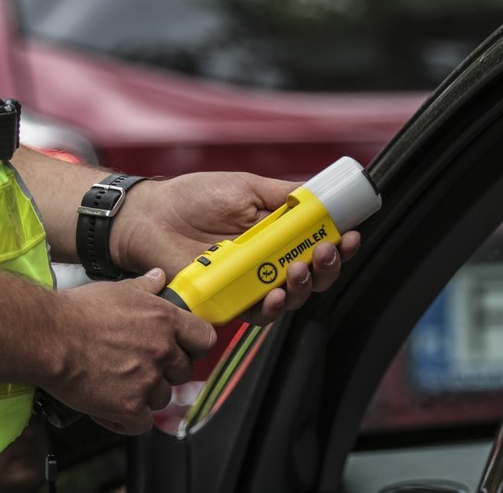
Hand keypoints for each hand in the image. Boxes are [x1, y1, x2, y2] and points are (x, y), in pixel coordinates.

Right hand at [42, 269, 216, 434]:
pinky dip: (127, 419)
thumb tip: (159, 277)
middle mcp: (162, 350)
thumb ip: (146, 286)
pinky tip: (110, 407)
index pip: (205, 339)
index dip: (195, 347)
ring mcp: (147, 380)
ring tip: (119, 384)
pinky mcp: (129, 407)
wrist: (48, 337)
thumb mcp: (118, 290)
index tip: (184, 350)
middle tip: (139, 367)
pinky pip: (142, 423)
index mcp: (165, 320)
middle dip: (165, 372)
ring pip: (162, 398)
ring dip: (145, 396)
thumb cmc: (78, 312)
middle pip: (183, 372)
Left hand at [113, 172, 359, 323]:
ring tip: (300, 269)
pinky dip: (272, 307)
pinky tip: (276, 294)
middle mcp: (268, 262)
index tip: (351, 235)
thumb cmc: (193, 198)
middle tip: (326, 252)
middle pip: (313, 276)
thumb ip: (283, 196)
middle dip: (328, 267)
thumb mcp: (246, 187)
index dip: (340, 245)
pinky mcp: (228, 302)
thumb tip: (320, 197)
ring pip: (292, 297)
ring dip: (305, 286)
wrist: (151, 216)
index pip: (318, 244)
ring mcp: (249, 284)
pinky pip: (258, 314)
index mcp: (277, 234)